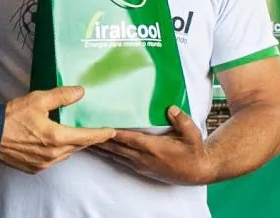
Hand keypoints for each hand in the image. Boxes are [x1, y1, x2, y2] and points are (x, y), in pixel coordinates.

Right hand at [0, 86, 114, 173]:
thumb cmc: (12, 117)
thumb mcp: (38, 99)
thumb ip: (62, 95)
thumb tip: (80, 91)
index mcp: (56, 137)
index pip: (86, 137)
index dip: (101, 134)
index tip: (111, 131)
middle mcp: (53, 154)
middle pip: (78, 146)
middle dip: (87, 138)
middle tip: (94, 129)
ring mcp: (44, 163)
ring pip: (67, 153)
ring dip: (73, 144)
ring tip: (76, 133)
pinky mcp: (35, 168)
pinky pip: (54, 159)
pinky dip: (59, 151)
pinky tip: (56, 141)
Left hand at [95, 105, 215, 184]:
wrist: (196, 171)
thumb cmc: (193, 150)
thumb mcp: (192, 133)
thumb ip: (181, 120)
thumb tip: (170, 108)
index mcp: (154, 148)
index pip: (129, 138)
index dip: (113, 133)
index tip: (99, 126)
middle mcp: (144, 158)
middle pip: (117, 147)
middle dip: (100, 139)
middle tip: (83, 129)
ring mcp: (141, 164)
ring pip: (116, 155)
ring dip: (101, 148)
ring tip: (84, 139)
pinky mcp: (141, 168)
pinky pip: (120, 160)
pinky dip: (109, 153)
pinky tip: (101, 148)